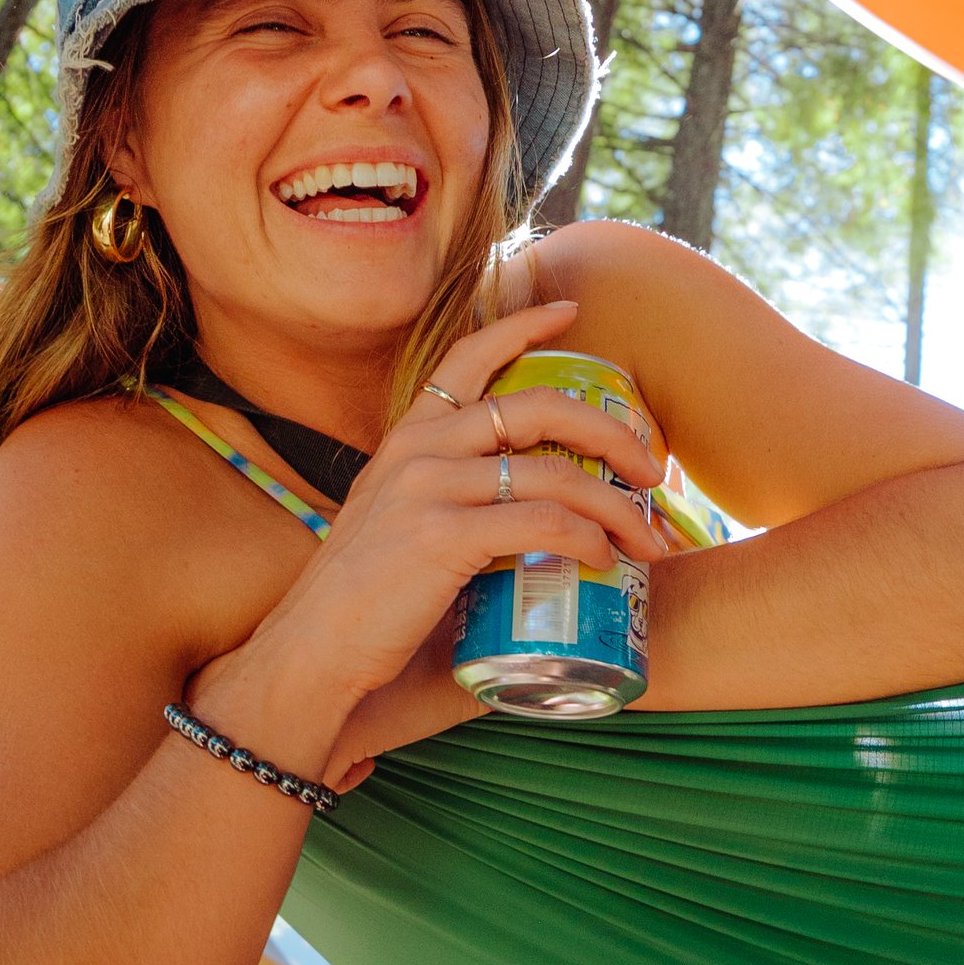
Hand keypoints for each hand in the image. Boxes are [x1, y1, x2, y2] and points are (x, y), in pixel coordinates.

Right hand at [194, 299, 672, 781]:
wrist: (310, 651)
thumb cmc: (363, 601)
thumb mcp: (398, 522)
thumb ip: (451, 502)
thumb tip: (525, 517)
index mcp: (409, 436)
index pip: (468, 356)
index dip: (523, 327)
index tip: (570, 312)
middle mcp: (420, 448)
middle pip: (540, 408)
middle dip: (613, 434)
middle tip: (653, 471)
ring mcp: (429, 488)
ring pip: (555, 472)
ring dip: (618, 506)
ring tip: (649, 537)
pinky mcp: (441, 536)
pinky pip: (541, 523)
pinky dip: (587, 539)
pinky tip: (604, 559)